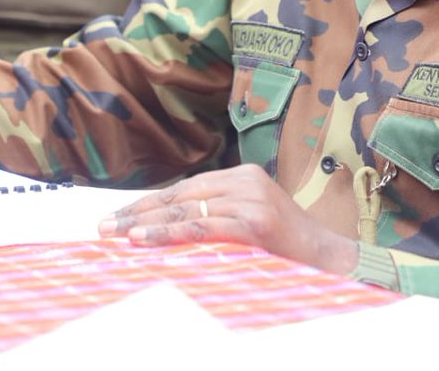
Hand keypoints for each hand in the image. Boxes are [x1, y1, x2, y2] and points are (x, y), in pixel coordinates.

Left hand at [98, 164, 358, 276]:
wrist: (331, 261)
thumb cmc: (286, 250)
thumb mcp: (249, 224)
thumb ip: (216, 218)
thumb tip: (163, 228)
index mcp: (243, 176)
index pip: (186, 188)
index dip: (150, 203)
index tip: (119, 216)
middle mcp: (246, 181)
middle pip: (181, 195)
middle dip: (140, 211)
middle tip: (106, 226)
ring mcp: (252, 199)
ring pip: (187, 209)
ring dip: (147, 223)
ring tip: (118, 234)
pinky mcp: (255, 221)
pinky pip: (202, 227)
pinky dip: (169, 233)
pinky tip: (145, 240)